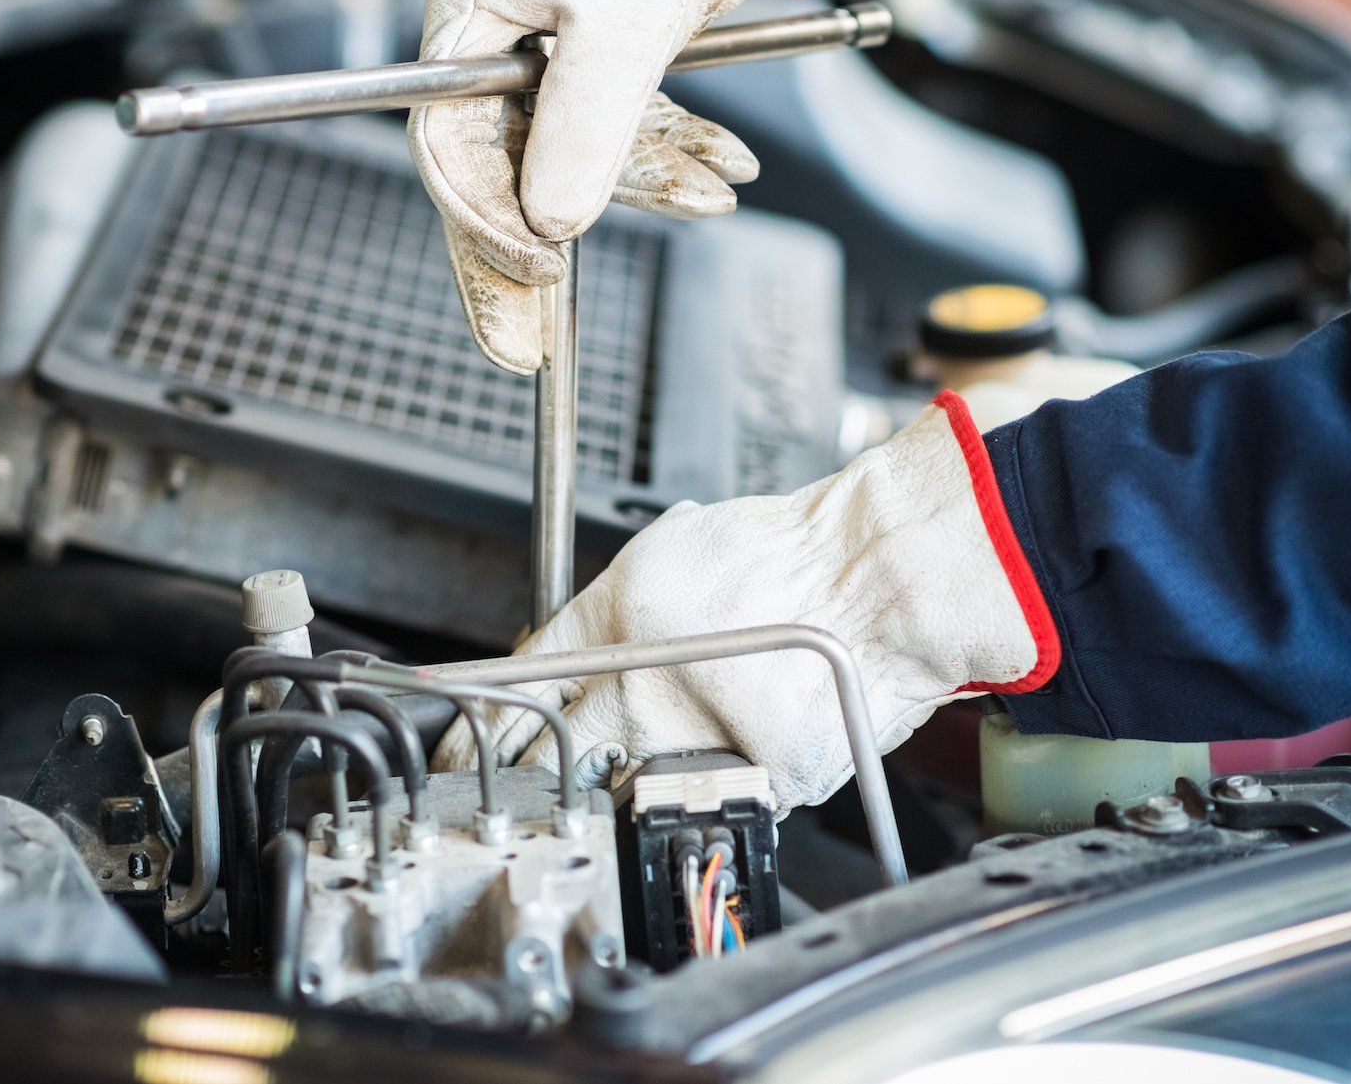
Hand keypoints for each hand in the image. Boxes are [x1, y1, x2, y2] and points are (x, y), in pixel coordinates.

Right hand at [409, 0, 828, 372]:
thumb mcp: (617, 29)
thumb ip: (580, 131)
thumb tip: (550, 223)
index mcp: (469, 18)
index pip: (450, 148)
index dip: (483, 226)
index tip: (532, 279)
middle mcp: (501, 41)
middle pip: (502, 171)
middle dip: (535, 252)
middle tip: (536, 340)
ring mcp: (557, 53)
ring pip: (581, 155)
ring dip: (650, 184)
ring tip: (711, 196)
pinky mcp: (612, 59)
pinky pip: (629, 130)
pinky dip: (676, 153)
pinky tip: (722, 168)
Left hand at [433, 395, 1060, 814]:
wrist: (886, 574)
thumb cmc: (791, 554)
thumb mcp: (667, 555)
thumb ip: (601, 616)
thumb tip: (552, 661)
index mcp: (618, 618)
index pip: (519, 691)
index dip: (482, 733)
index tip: (464, 758)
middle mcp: (649, 681)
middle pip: (563, 756)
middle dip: (551, 774)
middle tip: (557, 776)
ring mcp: (705, 734)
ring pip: (639, 789)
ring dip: (647, 777)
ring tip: (687, 737)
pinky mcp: (765, 776)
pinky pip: (727, 795)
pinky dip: (734, 777)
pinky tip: (752, 737)